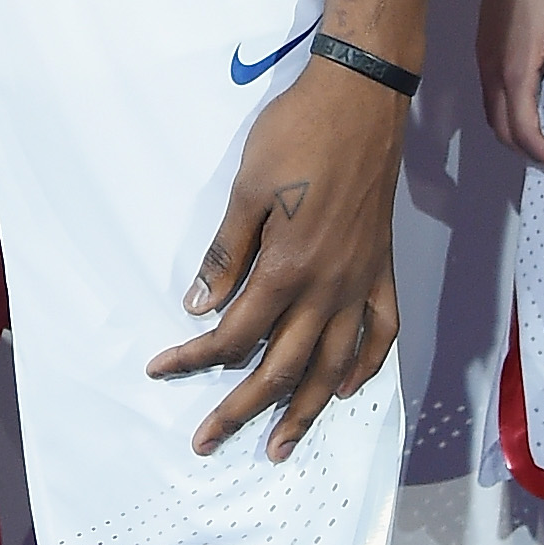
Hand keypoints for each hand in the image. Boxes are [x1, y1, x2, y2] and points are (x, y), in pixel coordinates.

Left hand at [150, 56, 407, 461]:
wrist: (362, 99)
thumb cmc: (296, 135)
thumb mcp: (246, 191)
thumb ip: (225, 255)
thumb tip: (199, 308)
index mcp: (287, 269)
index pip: (234, 334)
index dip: (194, 358)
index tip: (161, 369)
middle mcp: (329, 288)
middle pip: (282, 367)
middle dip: (241, 410)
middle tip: (207, 442)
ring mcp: (360, 281)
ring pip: (335, 366)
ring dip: (306, 412)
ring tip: (280, 446)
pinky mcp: (382, 268)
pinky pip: (381, 331)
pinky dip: (367, 366)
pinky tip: (348, 387)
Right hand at [476, 0, 543, 176]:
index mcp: (514, 73)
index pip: (522, 131)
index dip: (542, 154)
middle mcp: (491, 72)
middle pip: (500, 130)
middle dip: (525, 151)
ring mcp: (482, 60)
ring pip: (491, 113)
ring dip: (513, 133)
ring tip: (541, 139)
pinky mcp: (482, 49)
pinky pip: (489, 94)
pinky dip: (505, 112)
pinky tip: (526, 107)